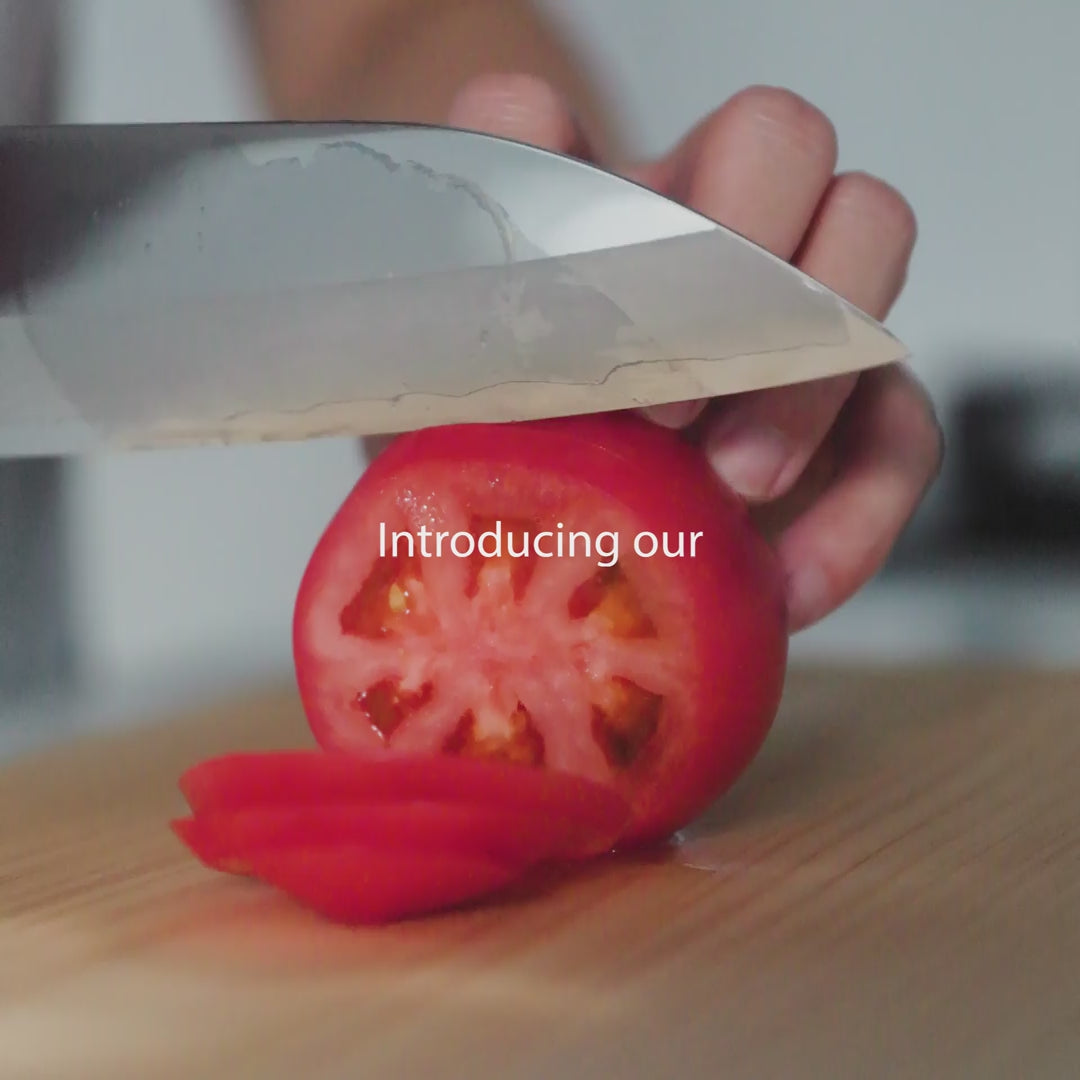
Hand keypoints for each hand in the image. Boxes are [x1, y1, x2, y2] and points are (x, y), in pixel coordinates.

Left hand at [446, 75, 942, 631]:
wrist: (581, 555)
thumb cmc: (519, 482)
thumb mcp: (460, 446)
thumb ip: (448, 405)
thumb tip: (442, 408)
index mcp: (567, 222)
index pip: (531, 123)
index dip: (528, 173)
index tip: (524, 304)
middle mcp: (689, 227)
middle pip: (775, 138)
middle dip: (733, 269)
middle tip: (665, 407)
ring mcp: (784, 303)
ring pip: (870, 234)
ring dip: (811, 370)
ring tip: (737, 488)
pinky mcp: (849, 401)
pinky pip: (903, 424)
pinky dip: (861, 507)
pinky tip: (789, 584)